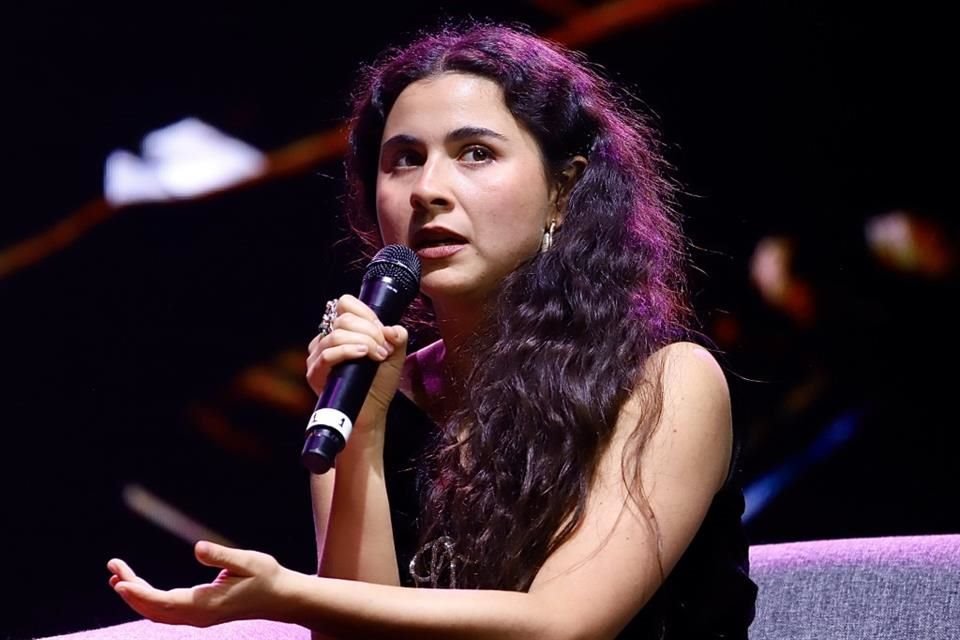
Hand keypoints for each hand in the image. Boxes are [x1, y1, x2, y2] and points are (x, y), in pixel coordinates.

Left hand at [108, 541, 292, 626]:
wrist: (281, 599)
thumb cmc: (267, 577)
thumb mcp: (248, 561)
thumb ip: (222, 556)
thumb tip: (198, 548)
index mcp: (207, 604)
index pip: (164, 602)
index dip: (139, 593)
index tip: (119, 582)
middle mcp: (199, 616)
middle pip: (154, 610)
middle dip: (130, 591)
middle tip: (113, 567)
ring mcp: (198, 618)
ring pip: (157, 613)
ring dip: (136, 597)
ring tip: (117, 576)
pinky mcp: (200, 614)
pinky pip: (166, 612)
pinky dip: (148, 600)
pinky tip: (139, 587)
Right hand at [306, 294, 408, 431]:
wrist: (371, 413)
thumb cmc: (379, 384)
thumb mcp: (395, 355)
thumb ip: (397, 337)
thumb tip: (391, 328)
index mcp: (343, 330)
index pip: (345, 304)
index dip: (366, 313)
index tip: (382, 330)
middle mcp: (327, 339)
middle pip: (343, 319)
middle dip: (370, 331)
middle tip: (384, 349)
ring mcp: (318, 356)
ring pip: (336, 335)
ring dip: (363, 341)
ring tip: (378, 355)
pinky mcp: (315, 373)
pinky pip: (327, 354)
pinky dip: (348, 351)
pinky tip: (364, 355)